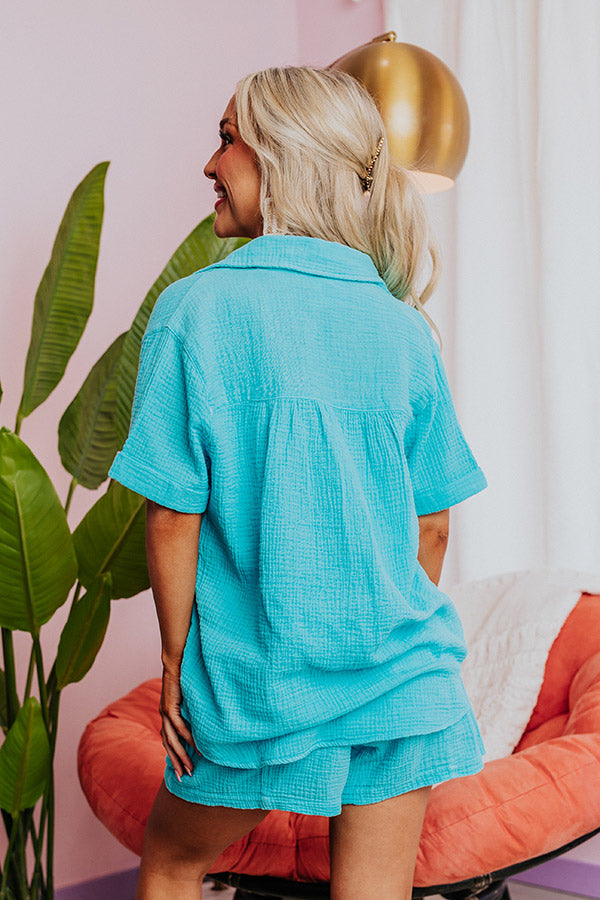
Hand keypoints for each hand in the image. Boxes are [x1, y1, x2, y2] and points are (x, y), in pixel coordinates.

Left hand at [159, 665, 198, 780]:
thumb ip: (192, 708)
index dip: (174, 756)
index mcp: (167, 715)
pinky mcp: (170, 706)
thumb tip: (204, 718)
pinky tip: (196, 747)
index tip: (181, 770)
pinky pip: (179, 726)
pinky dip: (187, 738)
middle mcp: (164, 716)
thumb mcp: (188, 697)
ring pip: (172, 740)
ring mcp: (165, 712)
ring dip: (181, 755)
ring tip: (190, 768)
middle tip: (184, 778)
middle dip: (176, 762)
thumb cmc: (185, 676)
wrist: (177, 659)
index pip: (169, 741)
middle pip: (168, 745)